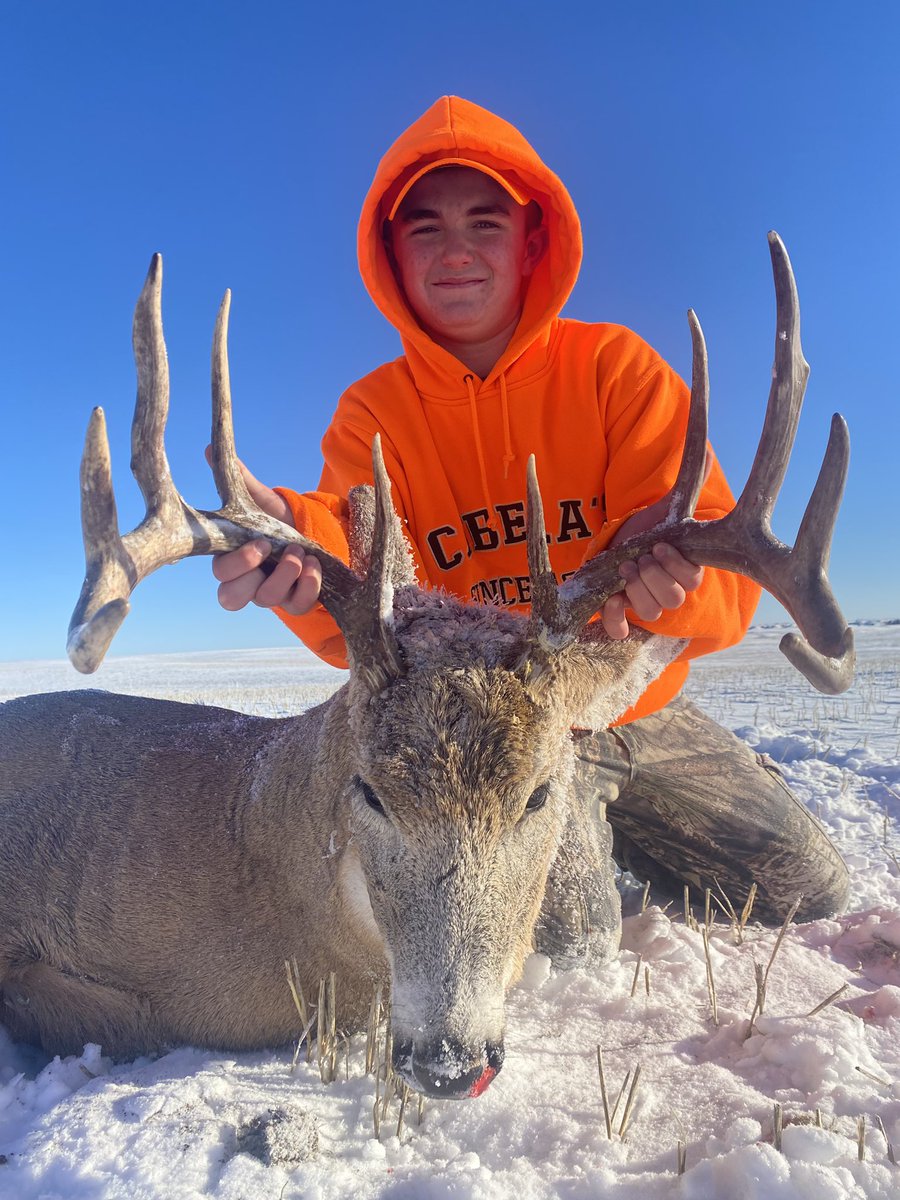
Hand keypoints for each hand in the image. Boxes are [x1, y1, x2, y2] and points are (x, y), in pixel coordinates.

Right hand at [205, 448, 322, 616]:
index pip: (220, 574)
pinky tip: (314, 566)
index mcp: (233, 560)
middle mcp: (248, 582)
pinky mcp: (295, 601)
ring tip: (300, 552)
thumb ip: (238, 481)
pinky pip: (297, 606)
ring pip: (267, 600)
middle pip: (231, 597)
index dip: (236, 564)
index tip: (259, 543)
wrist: (312, 533)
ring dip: (286, 574)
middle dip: (252, 574)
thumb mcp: (261, 501)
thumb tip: (211, 449)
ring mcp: (271, 594)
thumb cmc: (277, 522)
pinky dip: (307, 587)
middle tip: (271, 549)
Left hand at [600, 450, 710, 639]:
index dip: (677, 567)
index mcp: (685, 571)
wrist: (613, 544)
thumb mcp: (665, 509)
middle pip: (672, 600)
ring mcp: (645, 603)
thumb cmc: (645, 529)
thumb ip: (689, 484)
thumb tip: (706, 448)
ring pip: (650, 612)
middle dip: (655, 578)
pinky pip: (622, 629)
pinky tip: (610, 601)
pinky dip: (615, 620)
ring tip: (624, 568)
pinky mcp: (621, 611)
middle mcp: (668, 591)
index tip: (660, 545)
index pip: (692, 581)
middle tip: (640, 557)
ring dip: (636, 591)